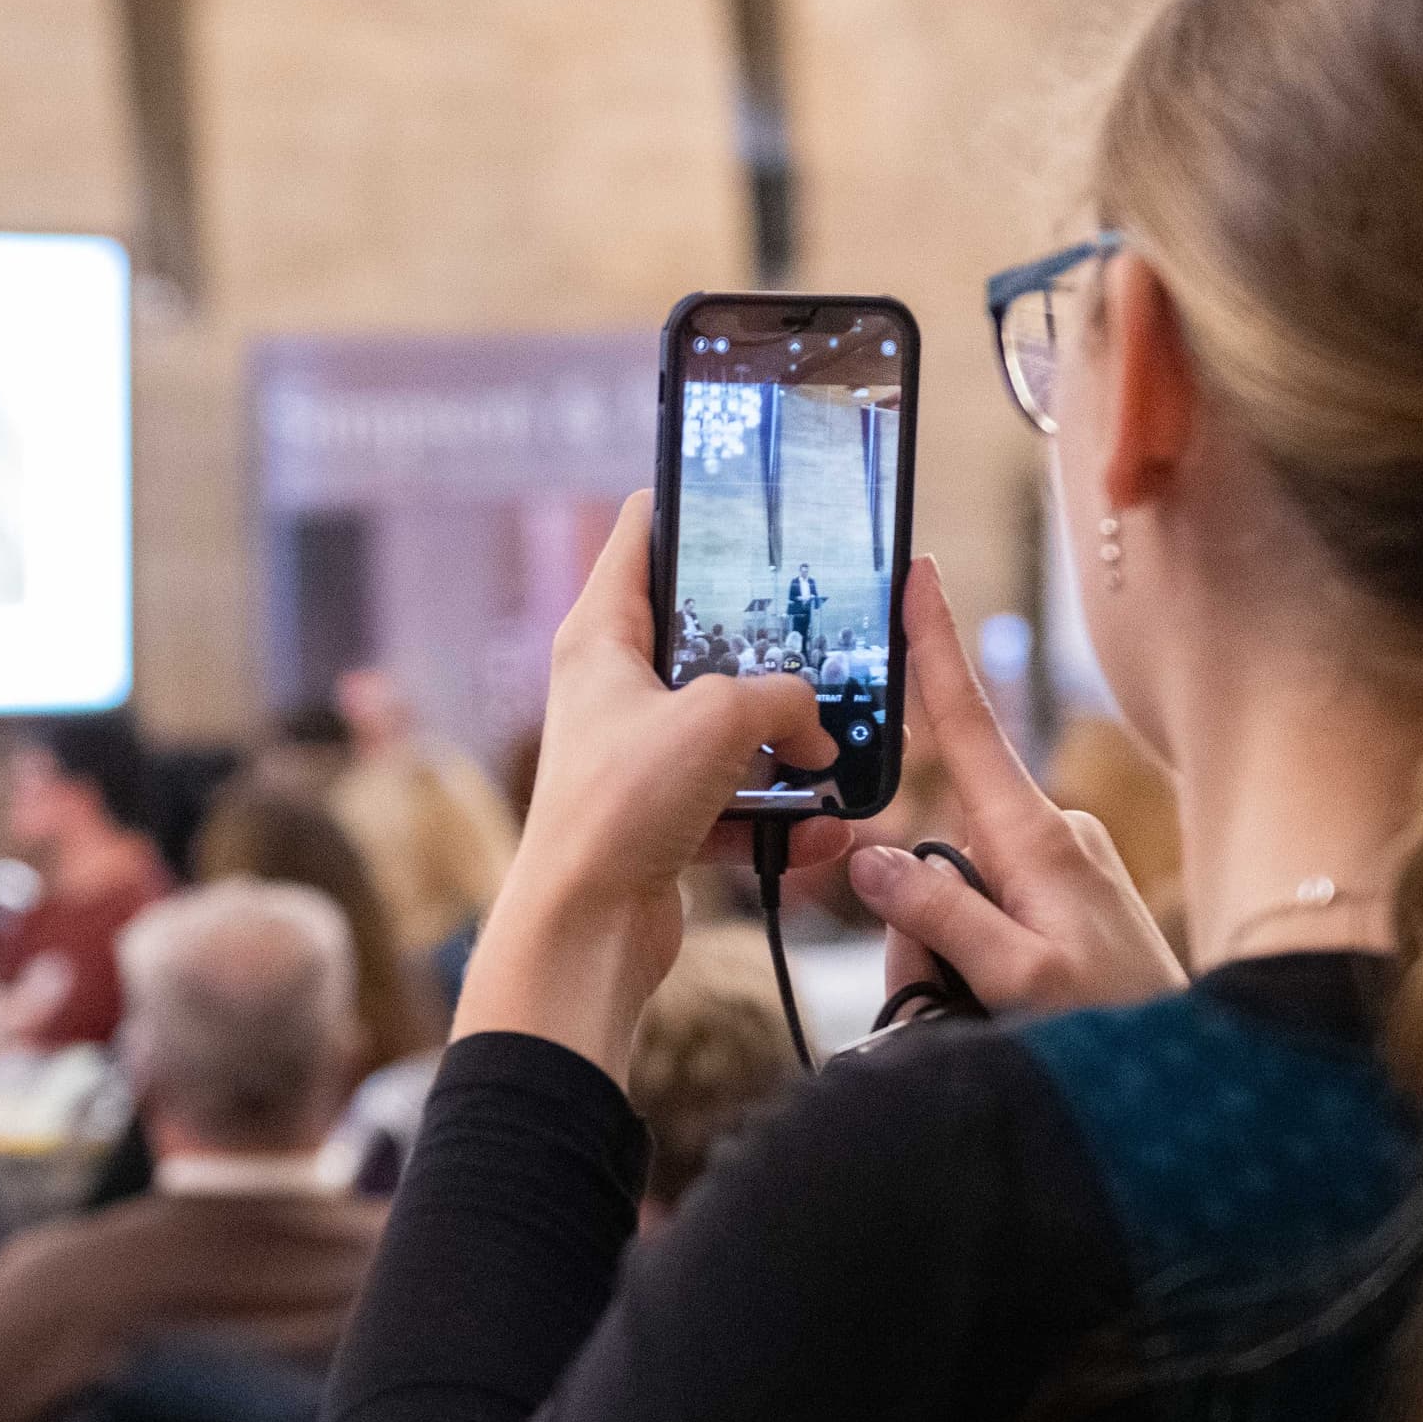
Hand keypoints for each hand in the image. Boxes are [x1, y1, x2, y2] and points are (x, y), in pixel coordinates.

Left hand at [457, 494, 843, 1073]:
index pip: (643, 535)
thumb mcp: (721, 716)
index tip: (750, 490)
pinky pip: (735, 804)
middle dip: (770, 646)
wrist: (584, 931)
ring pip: (730, 727)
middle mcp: (612, 688)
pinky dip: (778, 820)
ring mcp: (637, 755)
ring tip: (837, 753)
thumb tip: (816, 730)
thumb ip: (787, 698)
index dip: (693, 503)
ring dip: (786, 745)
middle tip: (829, 635)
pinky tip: (822, 832)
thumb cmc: (621, 804)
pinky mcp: (659, 818)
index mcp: (601, 635)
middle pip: (703, 636)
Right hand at [839, 558, 1183, 1020]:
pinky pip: (981, 920)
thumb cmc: (1121, 1032)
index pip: (971, 727)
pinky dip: (972, 965)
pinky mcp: (1062, 902)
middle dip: (916, 923)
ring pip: (947, 897)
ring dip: (943, 959)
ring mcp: (1057, 871)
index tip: (920, 574)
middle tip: (952, 996)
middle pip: (930, 852)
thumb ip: (939, 916)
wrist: (1195, 1082)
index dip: (939, 649)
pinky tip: (1006, 1009)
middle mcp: (1049, 838)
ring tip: (991, 1014)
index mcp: (1040, 839)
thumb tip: (872, 858)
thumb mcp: (1018, 981)